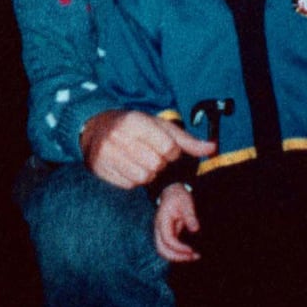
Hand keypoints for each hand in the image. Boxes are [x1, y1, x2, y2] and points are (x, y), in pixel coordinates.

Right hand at [80, 109, 216, 188]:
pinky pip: (128, 184)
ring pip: (142, 177)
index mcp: (136, 122)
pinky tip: (129, 167)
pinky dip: (133, 180)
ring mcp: (107, 153)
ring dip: (147, 173)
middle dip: (159, 164)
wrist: (94, 127)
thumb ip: (186, 139)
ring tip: (141, 161)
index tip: (164, 148)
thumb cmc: (134, 126)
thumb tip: (213, 148)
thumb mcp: (159, 125)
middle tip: (151, 155)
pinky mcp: (100, 168)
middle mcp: (119, 137)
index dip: (171, 152)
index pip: (168, 148)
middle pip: (155, 165)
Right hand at [152, 184, 200, 262]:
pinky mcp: (166, 234)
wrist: (172, 191)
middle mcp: (159, 229)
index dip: (179, 247)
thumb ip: (190, 216)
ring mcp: (161, 232)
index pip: (167, 239)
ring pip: (164, 251)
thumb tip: (195, 229)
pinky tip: (190, 253)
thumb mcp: (186, 202)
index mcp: (162, 220)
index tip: (191, 250)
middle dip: (177, 257)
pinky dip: (178, 253)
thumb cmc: (179, 196)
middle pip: (162, 250)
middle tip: (193, 256)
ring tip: (194, 256)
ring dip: (177, 257)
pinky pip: (169, 248)